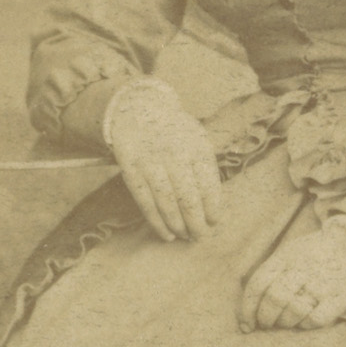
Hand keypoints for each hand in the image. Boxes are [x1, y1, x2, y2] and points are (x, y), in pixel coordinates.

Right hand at [103, 83, 221, 241]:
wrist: (139, 108)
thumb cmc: (175, 132)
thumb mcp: (197, 139)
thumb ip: (206, 169)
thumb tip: (214, 207)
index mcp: (196, 147)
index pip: (209, 186)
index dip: (213, 209)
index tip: (214, 222)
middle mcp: (174, 154)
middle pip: (188, 199)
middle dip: (197, 224)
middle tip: (201, 237)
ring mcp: (151, 162)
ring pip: (166, 203)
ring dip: (178, 226)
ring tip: (185, 237)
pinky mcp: (131, 169)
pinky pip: (145, 202)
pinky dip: (156, 222)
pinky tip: (166, 234)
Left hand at [240, 225, 345, 329]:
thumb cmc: (316, 253)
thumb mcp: (292, 250)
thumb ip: (272, 271)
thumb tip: (251, 306)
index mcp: (287, 255)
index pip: (258, 283)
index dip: (247, 308)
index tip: (247, 324)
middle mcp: (303, 267)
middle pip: (274, 299)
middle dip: (265, 318)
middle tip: (266, 325)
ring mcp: (323, 282)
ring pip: (293, 311)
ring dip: (284, 323)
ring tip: (285, 323)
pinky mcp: (340, 297)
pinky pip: (315, 319)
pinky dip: (305, 325)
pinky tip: (304, 322)